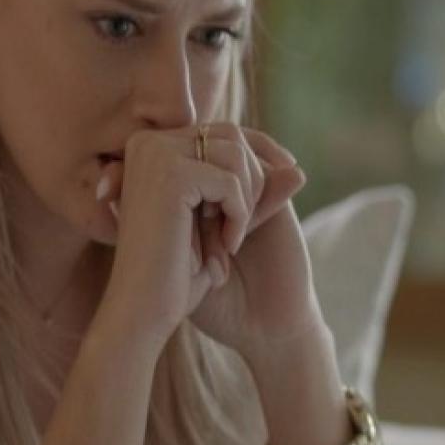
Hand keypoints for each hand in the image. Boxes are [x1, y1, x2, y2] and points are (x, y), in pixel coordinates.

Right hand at [94, 124, 316, 356]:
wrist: (145, 312)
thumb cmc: (177, 272)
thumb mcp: (221, 222)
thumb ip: (254, 194)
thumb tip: (298, 171)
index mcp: (151, 148)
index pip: (222, 132)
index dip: (260, 155)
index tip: (285, 181)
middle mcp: (147, 143)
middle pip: (232, 135)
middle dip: (254, 179)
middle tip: (240, 228)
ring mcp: (155, 154)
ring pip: (236, 152)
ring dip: (247, 199)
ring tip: (230, 238)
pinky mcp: (170, 174)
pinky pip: (231, 179)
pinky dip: (240, 214)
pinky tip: (227, 245)